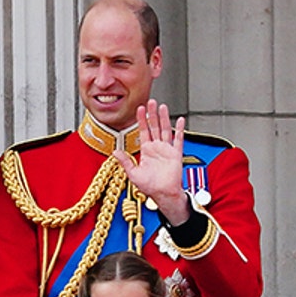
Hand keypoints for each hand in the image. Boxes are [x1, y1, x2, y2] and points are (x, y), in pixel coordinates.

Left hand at [113, 102, 191, 224]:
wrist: (164, 194)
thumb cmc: (150, 187)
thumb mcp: (133, 173)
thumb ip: (125, 161)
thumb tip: (114, 152)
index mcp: (147, 151)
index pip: (143, 131)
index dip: (141, 119)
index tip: (140, 109)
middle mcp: (157, 148)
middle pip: (154, 127)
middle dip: (152, 114)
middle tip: (151, 102)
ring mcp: (167, 150)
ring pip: (165, 130)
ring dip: (164, 118)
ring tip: (162, 107)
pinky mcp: (176, 154)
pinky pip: (178, 140)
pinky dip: (180, 130)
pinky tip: (180, 121)